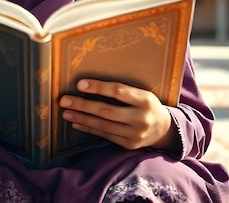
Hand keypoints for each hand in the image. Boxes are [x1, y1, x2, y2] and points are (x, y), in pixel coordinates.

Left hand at [59, 79, 175, 150]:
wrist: (165, 129)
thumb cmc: (147, 104)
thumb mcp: (142, 93)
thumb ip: (122, 90)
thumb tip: (90, 84)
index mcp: (145, 100)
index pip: (118, 91)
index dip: (98, 87)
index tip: (80, 84)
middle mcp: (141, 118)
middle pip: (107, 110)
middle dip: (83, 105)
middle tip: (64, 100)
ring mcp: (135, 134)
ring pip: (103, 125)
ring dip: (82, 118)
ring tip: (65, 112)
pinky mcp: (129, 145)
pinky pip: (105, 135)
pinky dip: (89, 129)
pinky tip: (77, 123)